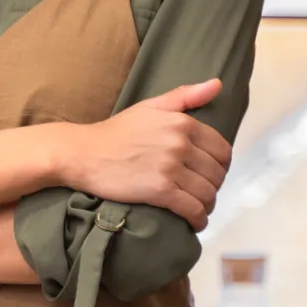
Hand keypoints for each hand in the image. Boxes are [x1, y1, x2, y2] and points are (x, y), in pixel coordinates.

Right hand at [57, 79, 232, 227]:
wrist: (84, 153)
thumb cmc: (116, 131)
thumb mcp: (150, 106)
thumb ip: (185, 96)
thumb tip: (217, 84)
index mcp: (182, 123)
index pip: (222, 150)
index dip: (221, 166)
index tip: (210, 174)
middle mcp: (180, 143)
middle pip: (216, 174)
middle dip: (214, 187)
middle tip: (202, 193)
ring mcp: (170, 168)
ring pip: (207, 193)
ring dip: (207, 205)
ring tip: (199, 209)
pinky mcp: (159, 190)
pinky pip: (192, 209)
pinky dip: (198, 219)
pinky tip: (195, 222)